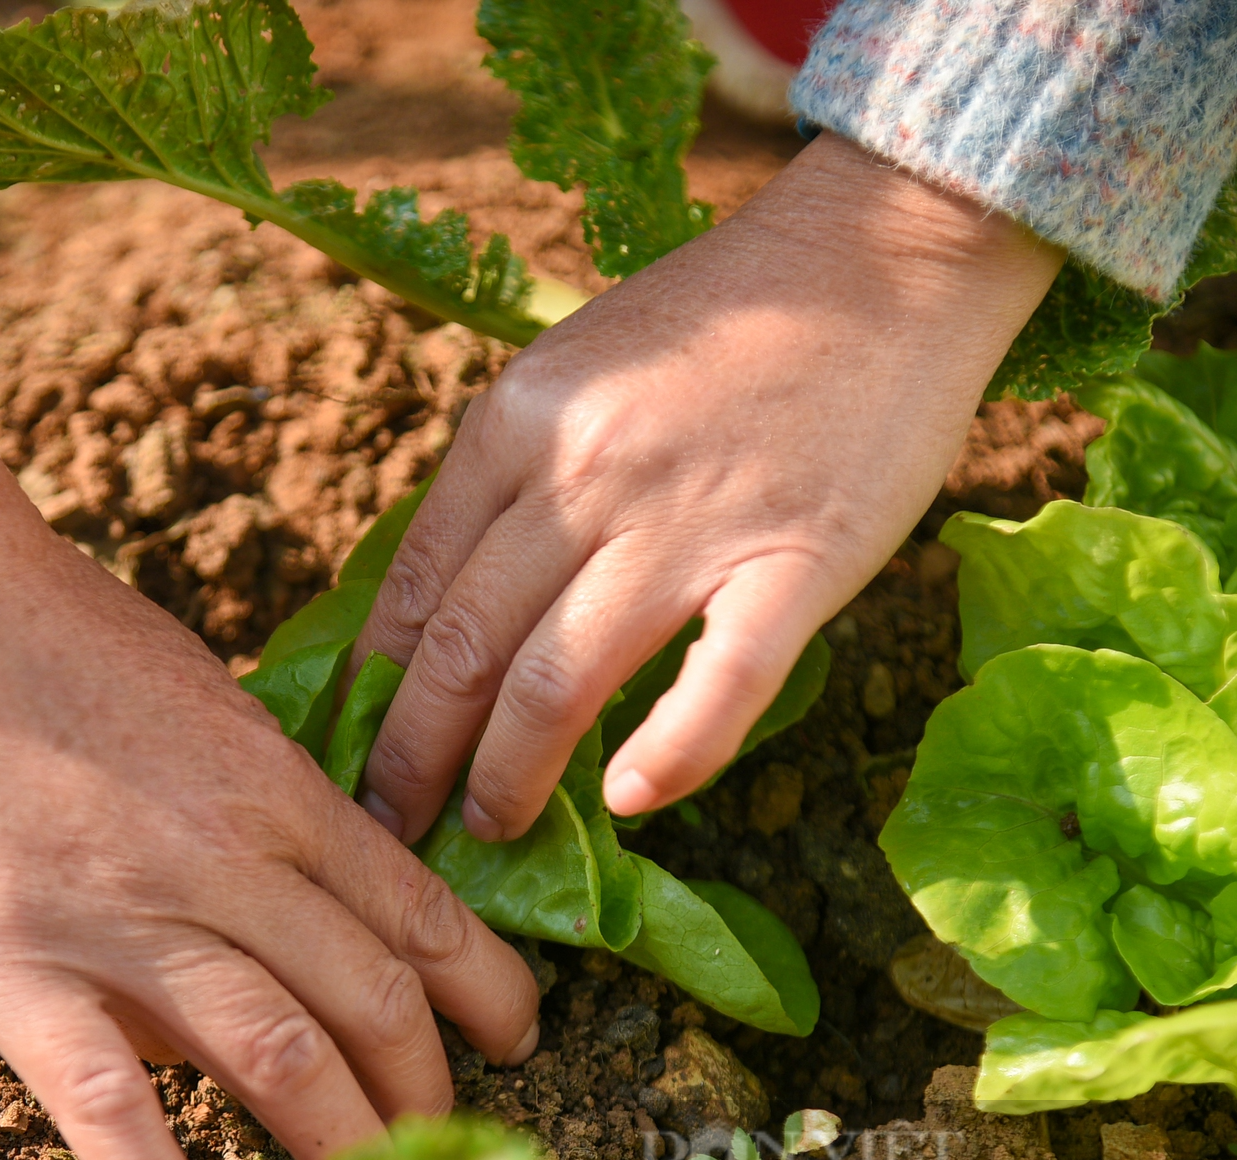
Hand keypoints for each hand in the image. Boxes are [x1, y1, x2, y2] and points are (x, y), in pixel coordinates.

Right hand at [0, 414, 539, 1159]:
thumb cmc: (41, 621)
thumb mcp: (186, 694)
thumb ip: (240, 801)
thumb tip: (264, 920)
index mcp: (269, 783)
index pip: (415, 912)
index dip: (482, 991)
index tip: (514, 1039)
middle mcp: (221, 857)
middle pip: (368, 1001)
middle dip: (424, 1091)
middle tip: (444, 1147)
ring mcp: (119, 918)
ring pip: (276, 1056)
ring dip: (342, 1148)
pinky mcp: (10, 966)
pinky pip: (103, 1100)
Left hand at [350, 133, 1061, 843]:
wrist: (881, 254)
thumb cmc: (721, 321)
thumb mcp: (577, 368)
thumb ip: (514, 475)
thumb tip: (445, 605)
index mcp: (518, 419)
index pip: (415, 583)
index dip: (373, 687)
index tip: (355, 751)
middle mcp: (585, 472)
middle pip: (464, 646)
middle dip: (415, 755)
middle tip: (396, 824)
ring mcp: (691, 519)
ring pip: (558, 678)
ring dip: (508, 774)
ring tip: (491, 828)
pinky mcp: (798, 559)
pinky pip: (720, 683)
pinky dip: (670, 755)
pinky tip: (630, 803)